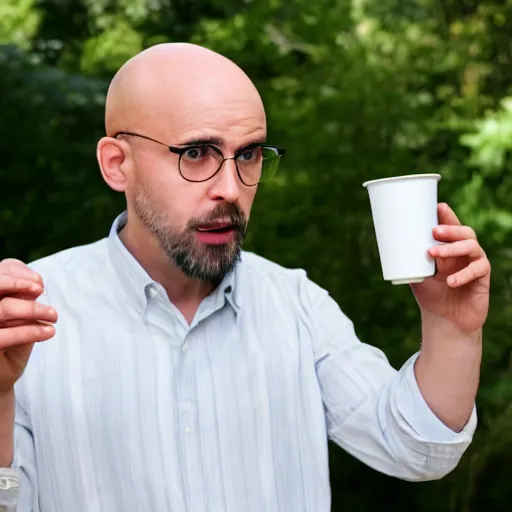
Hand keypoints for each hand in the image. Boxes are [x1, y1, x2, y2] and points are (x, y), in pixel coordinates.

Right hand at [0, 259, 57, 393]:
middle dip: (21, 285)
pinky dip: (30, 331)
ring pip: (3, 308)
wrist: (1, 376)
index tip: (40, 284)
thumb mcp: (21, 316)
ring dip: (34, 309)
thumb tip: (35, 285)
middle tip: (42, 291)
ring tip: (53, 316)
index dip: (16, 273)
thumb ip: (23, 298)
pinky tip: (49, 332)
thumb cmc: (12, 340)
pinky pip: (5, 336)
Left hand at [410, 203, 490, 334]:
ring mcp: (474, 264)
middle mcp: (463, 254)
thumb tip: (389, 246)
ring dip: (452, 248)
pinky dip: (464, 274)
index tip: (437, 206)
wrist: (444, 321)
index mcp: (448, 249)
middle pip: (464, 232)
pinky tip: (451, 281)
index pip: (450, 227)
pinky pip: (478, 269)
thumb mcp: (416, 276)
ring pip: (471, 247)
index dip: (447, 215)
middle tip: (434, 231)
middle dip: (450, 229)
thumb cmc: (430, 296)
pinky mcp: (483, 279)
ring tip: (433, 254)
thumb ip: (409, 261)